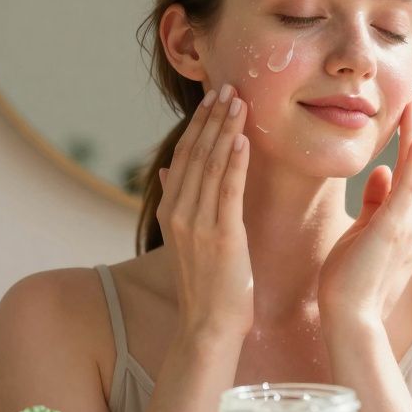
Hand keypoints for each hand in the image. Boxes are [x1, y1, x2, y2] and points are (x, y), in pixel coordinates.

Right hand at [157, 83, 253, 342]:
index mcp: (171, 211)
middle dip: (212, 118)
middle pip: (196, 153)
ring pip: (211, 165)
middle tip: (228, 86)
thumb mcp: (185, 240)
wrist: (208, 326)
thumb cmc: (206, 285)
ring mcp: (197, 224)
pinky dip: (235, 162)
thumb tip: (169, 169)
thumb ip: (178, 201)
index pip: (184, 156)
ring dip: (225, 129)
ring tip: (238, 101)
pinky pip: (227, 190)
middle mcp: (179, 213)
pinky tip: (243, 139)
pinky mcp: (221, 236)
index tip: (213, 98)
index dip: (199, 125)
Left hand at [318, 93, 411, 331]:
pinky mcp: (394, 228)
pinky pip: (409, 187)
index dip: (408, 139)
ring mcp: (404, 222)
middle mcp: (408, 217)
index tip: (407, 112)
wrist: (346, 313)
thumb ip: (373, 201)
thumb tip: (382, 171)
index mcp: (398, 218)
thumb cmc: (348, 278)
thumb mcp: (360, 231)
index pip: (406, 170)